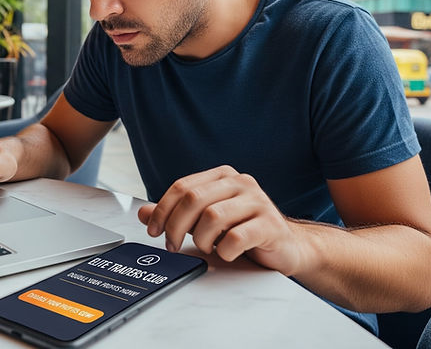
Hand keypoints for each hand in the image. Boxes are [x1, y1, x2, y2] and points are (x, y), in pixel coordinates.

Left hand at [136, 166, 307, 274]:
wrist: (286, 246)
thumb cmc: (244, 231)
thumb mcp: (206, 221)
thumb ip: (176, 215)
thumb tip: (143, 213)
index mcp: (223, 176)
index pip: (183, 187)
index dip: (162, 210)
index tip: (154, 230)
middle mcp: (241, 183)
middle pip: (194, 199)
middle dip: (175, 226)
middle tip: (172, 245)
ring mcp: (258, 201)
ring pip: (212, 217)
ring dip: (201, 239)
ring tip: (207, 247)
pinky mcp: (270, 224)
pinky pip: (235, 237)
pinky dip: (223, 250)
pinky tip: (226, 253)